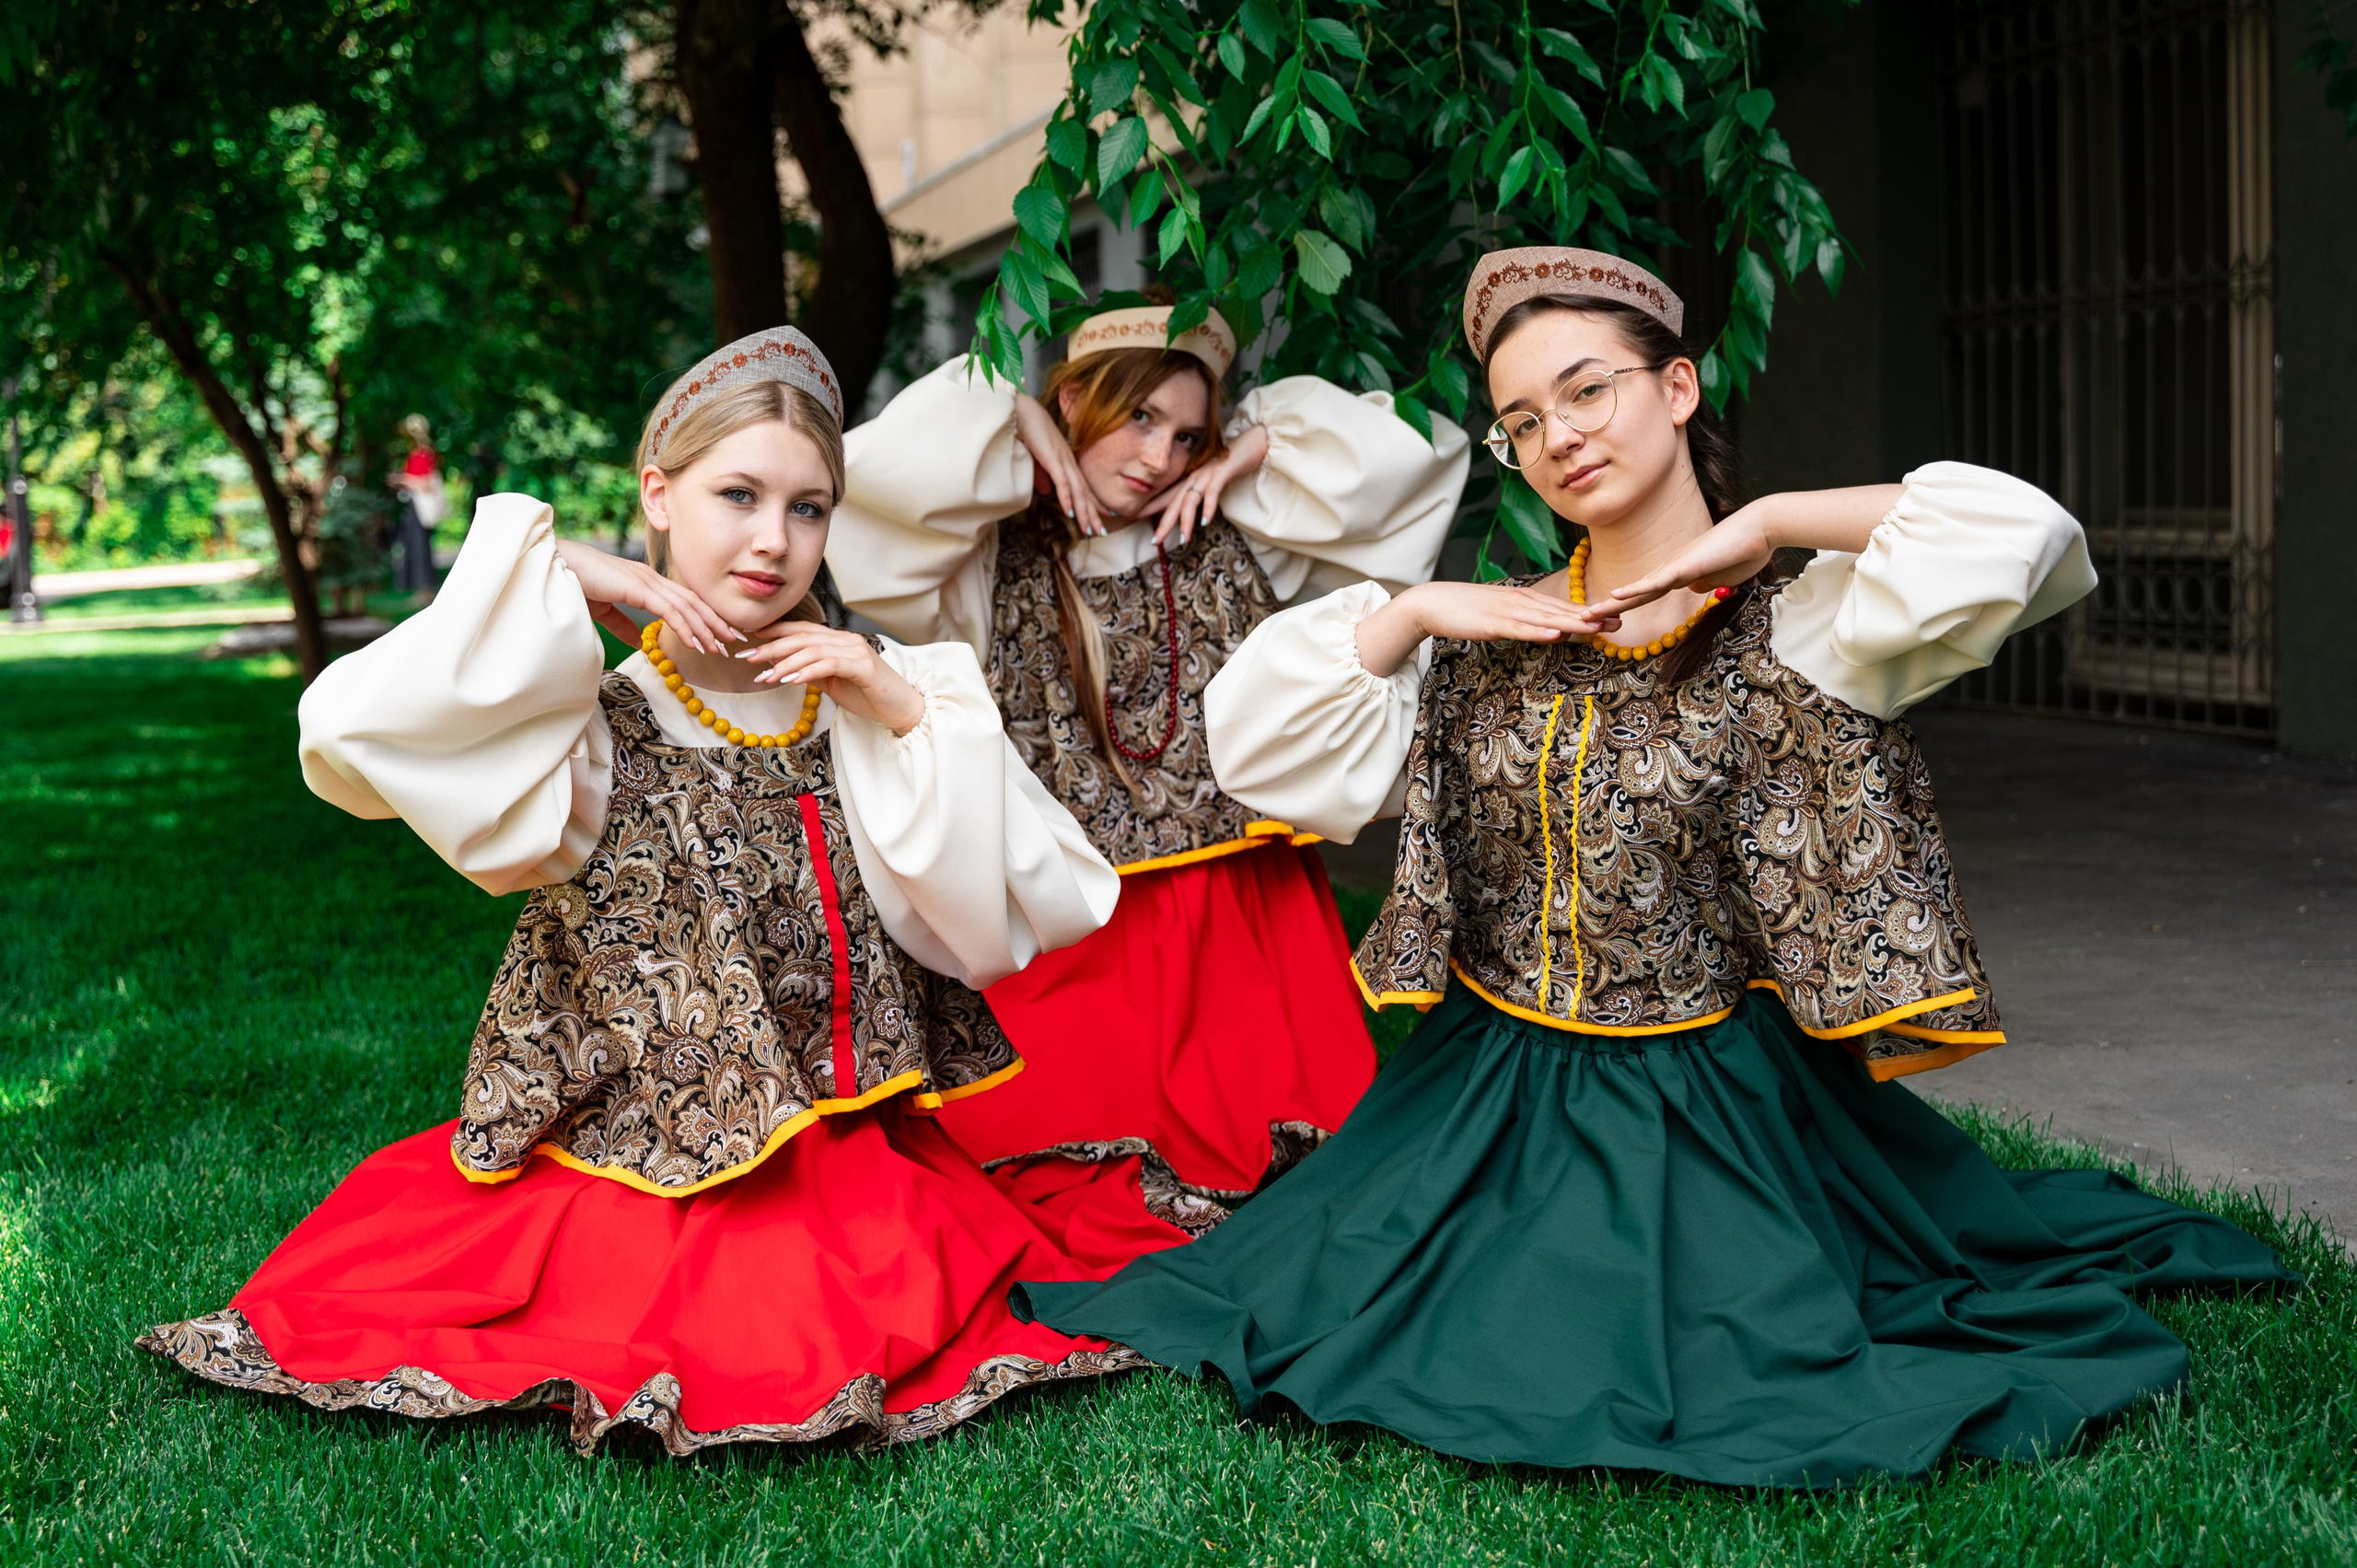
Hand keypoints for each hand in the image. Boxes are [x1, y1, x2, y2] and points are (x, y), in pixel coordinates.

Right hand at [553, 538, 739, 652]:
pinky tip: (696, 643)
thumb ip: (621, 623)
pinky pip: (668, 609)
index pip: (682, 600)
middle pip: (691, 601)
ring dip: (705, 628)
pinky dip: (685, 627)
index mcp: (643, 581)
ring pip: (685, 606)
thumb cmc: (571, 584)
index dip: (703, 617)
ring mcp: (644, 580)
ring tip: (720, 648)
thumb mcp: (603, 610)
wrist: (551, 567)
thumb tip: (637, 640)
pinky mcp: (636, 587)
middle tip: (733, 642)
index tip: (718, 634)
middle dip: (714, 622)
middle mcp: (649, 578)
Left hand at [738, 623, 924, 735]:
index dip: (776, 630)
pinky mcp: (863, 666)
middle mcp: (847, 640)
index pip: (803, 630)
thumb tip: (782, 667)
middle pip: (803, 637)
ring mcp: (856, 651)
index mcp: (839, 641)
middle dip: (772, 646)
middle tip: (748, 657)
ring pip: (812, 649)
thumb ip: (812, 672)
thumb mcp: (833, 683)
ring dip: (785, 662)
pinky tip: (790, 680)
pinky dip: (807, 670)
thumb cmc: (870, 697)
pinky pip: (829, 664)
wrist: (903, 709)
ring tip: (765, 676)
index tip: (751, 637)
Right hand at [1013, 394, 1105, 537]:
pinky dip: (1067, 497)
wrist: (1020, 411)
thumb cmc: (1027, 430)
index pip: (1083, 486)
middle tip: (1101, 531)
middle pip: (1084, 491)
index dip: (1093, 502)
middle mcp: (1068, 461)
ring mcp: (1062, 459)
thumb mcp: (1036, 457)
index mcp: (1066, 461)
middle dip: (1093, 513)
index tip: (1103, 516)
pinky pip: (1061, 481)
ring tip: (1089, 528)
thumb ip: (1042, 474)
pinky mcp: (1052, 457)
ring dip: (1083, 511)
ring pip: (1077, 490)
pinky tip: (1070, 511)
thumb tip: (1046, 491)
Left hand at [1145, 423, 1269, 544]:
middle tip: (1155, 541)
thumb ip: (1200, 494)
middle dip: (1163, 522)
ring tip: (1183, 539)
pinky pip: (1212, 491)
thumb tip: (1193, 513)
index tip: (1133, 517)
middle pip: (1175, 502)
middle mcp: (1194, 478)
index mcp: (1190, 480)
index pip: (1167, 497)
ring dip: (1186, 521)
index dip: (1151, 507)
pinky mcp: (1222, 473)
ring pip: (1191, 500)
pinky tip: (1205, 521)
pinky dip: (1209, 506)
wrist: (1249, 444)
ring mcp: (1207, 475)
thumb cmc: (1230, 464)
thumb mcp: (1211, 481)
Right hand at [1354, 579, 1620, 678]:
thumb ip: (1523, 620)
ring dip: (1573, 623)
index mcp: (1524, 600)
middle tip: (1620, 621)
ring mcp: (1506, 611)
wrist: (1432, 603)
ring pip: (1546, 618)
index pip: (1563, 607)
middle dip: (1592, 617)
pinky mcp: (1491, 623)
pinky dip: (1538, 631)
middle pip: (1561, 610)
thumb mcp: (1500, 615)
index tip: (1615, 617)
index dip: (1590, 612)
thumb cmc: (1465, 610)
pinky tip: (1555, 634)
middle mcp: (1520, 601)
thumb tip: (1546, 628)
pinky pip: (1519, 629)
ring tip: (1598, 627)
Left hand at [1587, 511, 1772, 614]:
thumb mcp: (1722, 577)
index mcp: (1680, 573)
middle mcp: (1672, 568)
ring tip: (1585, 615)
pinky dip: (1635, 589)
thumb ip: (1704, 582)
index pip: (1648, 594)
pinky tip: (1615, 596)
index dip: (1627, 607)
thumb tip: (1692, 589)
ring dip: (1611, 604)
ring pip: (1638, 589)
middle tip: (1581, 620)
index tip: (1608, 619)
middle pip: (1635, 593)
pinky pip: (1656, 580)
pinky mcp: (1687, 565)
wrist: (1762, 529)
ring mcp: (1677, 565)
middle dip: (1608, 608)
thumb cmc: (1747, 550)